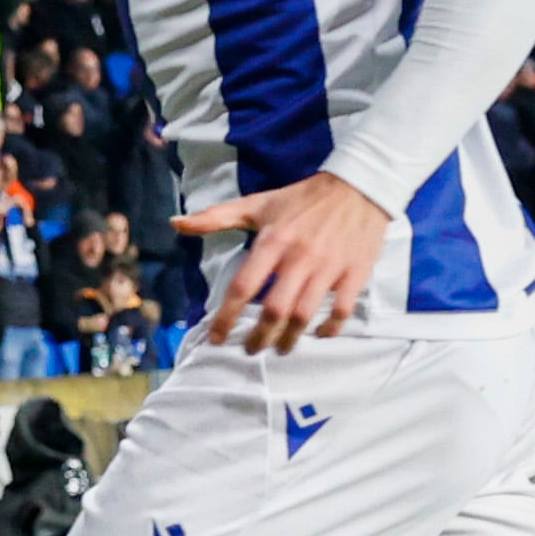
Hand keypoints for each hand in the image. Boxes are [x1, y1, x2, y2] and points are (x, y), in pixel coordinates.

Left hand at [176, 170, 390, 353]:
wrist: (359, 186)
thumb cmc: (302, 199)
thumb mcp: (258, 204)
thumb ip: (216, 217)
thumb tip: (175, 222)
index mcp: (273, 240)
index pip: (243, 286)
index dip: (226, 317)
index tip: (216, 339)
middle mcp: (299, 256)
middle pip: (274, 309)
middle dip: (259, 336)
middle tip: (250, 350)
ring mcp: (329, 266)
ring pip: (305, 314)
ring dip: (290, 338)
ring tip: (280, 349)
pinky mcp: (355, 272)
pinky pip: (341, 309)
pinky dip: (329, 328)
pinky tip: (319, 334)